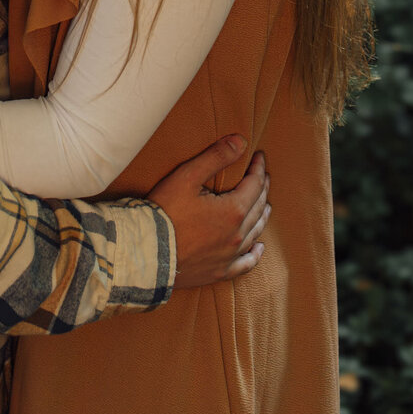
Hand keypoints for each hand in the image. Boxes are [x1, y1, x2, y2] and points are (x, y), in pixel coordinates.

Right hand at [149, 136, 269, 289]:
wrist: (146, 252)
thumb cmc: (165, 211)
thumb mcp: (188, 176)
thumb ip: (216, 157)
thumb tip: (242, 142)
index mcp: (233, 211)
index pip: (254, 185)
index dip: (258, 168)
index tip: (258, 156)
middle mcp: (237, 235)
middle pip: (258, 208)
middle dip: (262, 188)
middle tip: (262, 175)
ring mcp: (229, 256)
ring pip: (255, 233)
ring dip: (262, 215)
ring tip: (265, 204)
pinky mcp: (219, 271)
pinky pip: (245, 264)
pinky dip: (255, 254)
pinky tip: (259, 248)